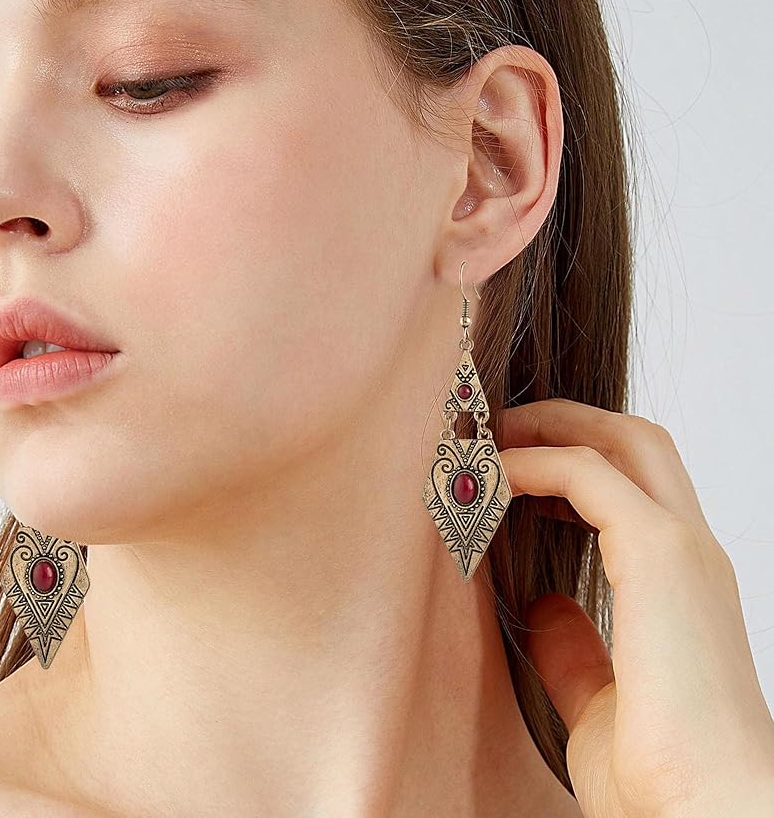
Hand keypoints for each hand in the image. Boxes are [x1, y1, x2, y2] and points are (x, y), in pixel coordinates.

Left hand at [493, 398, 773, 816]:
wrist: (707, 816)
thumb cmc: (662, 777)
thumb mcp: (598, 699)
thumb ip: (575, 649)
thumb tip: (546, 606)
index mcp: (683, 584)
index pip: (637, 484)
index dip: (572, 459)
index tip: (512, 469)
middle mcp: (692, 553)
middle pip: (637, 440)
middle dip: (565, 420)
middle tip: (500, 430)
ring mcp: (683, 550)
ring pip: (626, 440)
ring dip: (552, 429)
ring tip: (492, 441)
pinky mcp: (661, 557)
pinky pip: (589, 476)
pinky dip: (537, 464)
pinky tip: (494, 479)